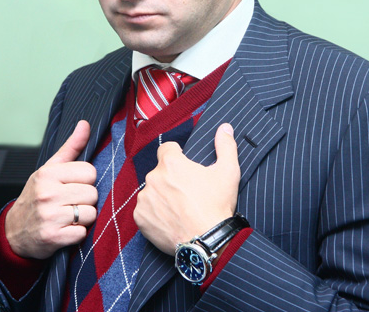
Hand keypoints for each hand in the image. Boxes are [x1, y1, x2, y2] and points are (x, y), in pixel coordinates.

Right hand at [5, 120, 97, 258]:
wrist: (15, 230)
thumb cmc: (37, 195)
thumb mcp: (51, 168)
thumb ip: (72, 146)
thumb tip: (85, 124)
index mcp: (48, 174)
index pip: (90, 172)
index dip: (86, 180)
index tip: (74, 185)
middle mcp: (47, 193)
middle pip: (93, 194)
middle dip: (86, 200)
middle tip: (70, 202)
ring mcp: (49, 216)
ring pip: (90, 214)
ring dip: (83, 218)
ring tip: (68, 216)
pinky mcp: (52, 237)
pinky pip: (82, 233)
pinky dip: (77, 234)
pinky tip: (65, 229)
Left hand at [133, 123, 239, 254]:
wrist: (207, 242)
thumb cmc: (217, 206)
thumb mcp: (228, 172)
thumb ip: (226, 146)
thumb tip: (225, 127)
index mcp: (171, 163)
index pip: (168, 149)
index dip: (177, 156)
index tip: (186, 169)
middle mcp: (153, 177)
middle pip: (160, 171)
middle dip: (171, 179)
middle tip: (187, 193)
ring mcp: (145, 198)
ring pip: (152, 190)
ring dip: (162, 196)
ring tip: (179, 209)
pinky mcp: (140, 217)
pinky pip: (145, 210)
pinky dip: (154, 214)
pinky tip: (170, 220)